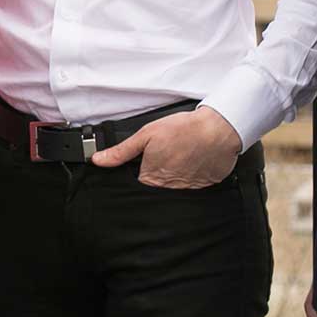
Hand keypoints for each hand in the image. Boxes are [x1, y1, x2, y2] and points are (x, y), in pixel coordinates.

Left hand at [90, 106, 242, 188]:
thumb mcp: (145, 135)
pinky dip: (196, 172)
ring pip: (179, 184)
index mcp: (153, 177)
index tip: (150, 158)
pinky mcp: (208, 183)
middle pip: (159, 184)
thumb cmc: (182, 129)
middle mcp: (171, 187)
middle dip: (161, 170)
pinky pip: (198, 182)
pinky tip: (197, 158)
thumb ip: (121, 151)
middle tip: (170, 152)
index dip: (142, 168)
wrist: (218, 128)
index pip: (140, 181)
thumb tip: (98, 160)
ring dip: (179, 172)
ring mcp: (191, 187)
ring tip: (184, 153)